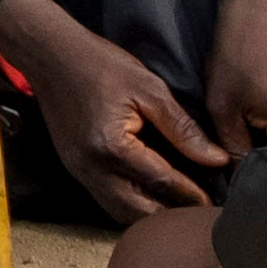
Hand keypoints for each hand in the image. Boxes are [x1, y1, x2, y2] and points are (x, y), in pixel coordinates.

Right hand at [0, 0, 233, 220]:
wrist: (50, 55)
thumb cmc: (99, 64)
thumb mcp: (149, 89)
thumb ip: (183, 128)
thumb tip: (216, 159)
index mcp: (111, 147)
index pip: (160, 182)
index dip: (191, 193)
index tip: (214, 201)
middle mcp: (91, 168)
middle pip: (138, 211)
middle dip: (170, 213)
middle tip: (198, 207)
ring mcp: (79, 171)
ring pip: (119, 212)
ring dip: (149, 213)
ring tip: (177, 203)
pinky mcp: (75, 168)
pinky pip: (106, 199)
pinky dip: (131, 202)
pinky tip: (149, 191)